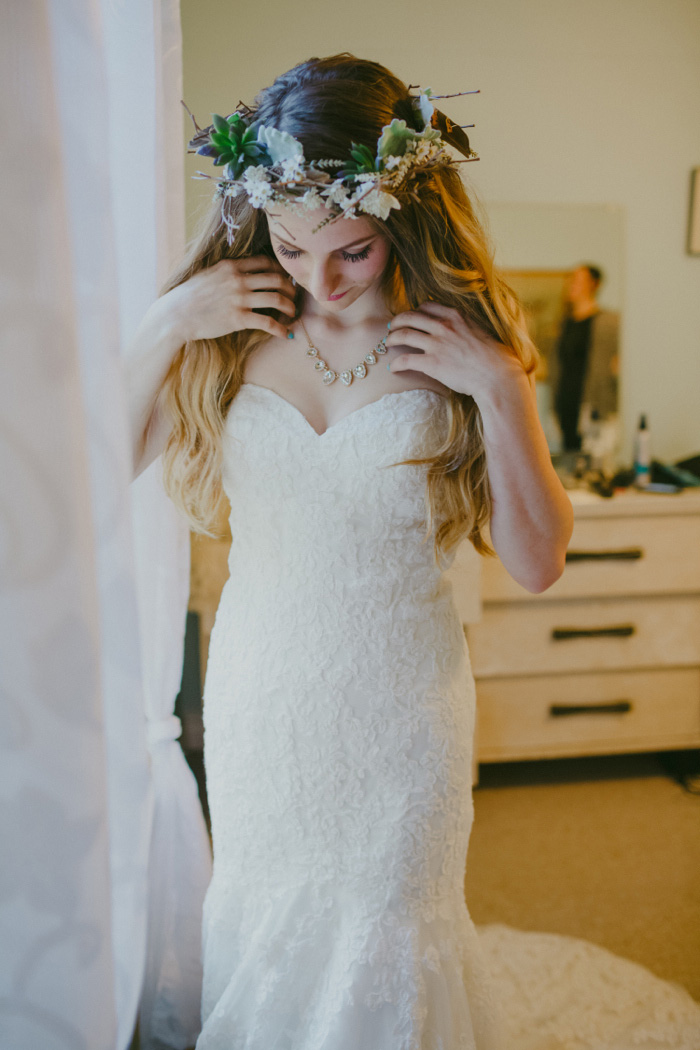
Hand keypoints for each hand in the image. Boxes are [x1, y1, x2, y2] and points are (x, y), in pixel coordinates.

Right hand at [164, 255, 296, 341]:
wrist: (176, 314)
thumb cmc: (189, 296)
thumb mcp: (209, 274)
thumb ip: (227, 271)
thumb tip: (243, 272)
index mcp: (231, 266)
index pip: (265, 262)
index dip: (280, 270)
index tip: (285, 279)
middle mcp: (238, 279)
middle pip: (276, 279)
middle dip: (290, 288)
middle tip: (294, 297)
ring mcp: (239, 299)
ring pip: (276, 299)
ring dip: (290, 307)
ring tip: (292, 314)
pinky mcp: (238, 319)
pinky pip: (268, 323)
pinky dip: (281, 329)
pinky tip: (286, 335)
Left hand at [386, 301, 524, 400]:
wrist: (497, 375)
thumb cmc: (495, 357)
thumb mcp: (481, 331)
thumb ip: (467, 326)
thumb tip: (466, 331)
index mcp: (456, 316)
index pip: (427, 306)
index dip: (416, 311)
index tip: (411, 317)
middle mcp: (443, 326)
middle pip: (410, 317)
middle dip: (397, 321)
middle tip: (392, 327)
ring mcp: (436, 344)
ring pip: (403, 334)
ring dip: (392, 338)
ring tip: (388, 344)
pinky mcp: (432, 363)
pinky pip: (405, 360)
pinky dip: (396, 363)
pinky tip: (393, 368)